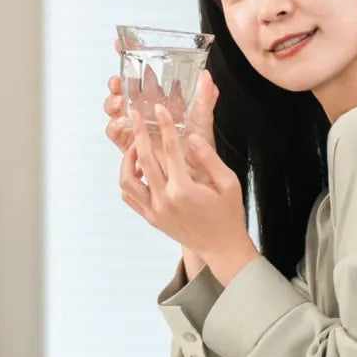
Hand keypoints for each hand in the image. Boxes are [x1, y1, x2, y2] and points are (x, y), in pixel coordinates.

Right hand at [105, 43, 218, 165]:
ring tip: (120, 103)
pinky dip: (115, 127)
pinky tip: (122, 125)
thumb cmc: (200, 146)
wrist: (197, 174)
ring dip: (112, 103)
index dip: (127, 58)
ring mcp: (135, 128)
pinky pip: (116, 135)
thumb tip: (206, 76)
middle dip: (115, 84)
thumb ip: (205, 98)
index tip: (120, 44)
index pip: (139, 75)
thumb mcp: (203, 119)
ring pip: (114, 111)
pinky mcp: (131, 146)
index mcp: (158, 99)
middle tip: (117, 81)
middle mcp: (144, 111)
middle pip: (121, 91)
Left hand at [119, 104, 258, 285]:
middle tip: (135, 116)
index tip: (159, 109)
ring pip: (127, 179)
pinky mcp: (151, 218)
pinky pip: (130, 197)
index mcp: (185, 189)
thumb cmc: (228, 214)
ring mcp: (155, 211)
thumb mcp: (229, 183)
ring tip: (136, 147)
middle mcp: (165, 200)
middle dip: (139, 133)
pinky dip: (128, 180)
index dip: (165, 125)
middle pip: (144, 159)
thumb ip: (209, 158)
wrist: (221, 247)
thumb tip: (191, 137)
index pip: (171, 149)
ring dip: (128, 160)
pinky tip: (139, 170)